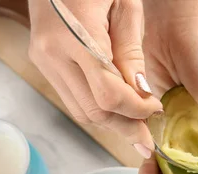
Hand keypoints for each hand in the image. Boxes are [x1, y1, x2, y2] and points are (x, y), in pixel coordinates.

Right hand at [27, 0, 162, 157]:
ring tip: (134, 126)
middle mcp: (53, 54)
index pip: (109, 93)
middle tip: (147, 137)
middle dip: (124, 126)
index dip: (136, 110)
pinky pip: (71, 98)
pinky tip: (114, 109)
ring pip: (80, 112)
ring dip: (110, 123)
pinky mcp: (42, 64)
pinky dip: (95, 109)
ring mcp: (43, 61)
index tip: (155, 110)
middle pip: (93, 111)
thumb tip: (142, 94)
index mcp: (76, 36)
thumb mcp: (125, 5)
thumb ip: (131, 51)